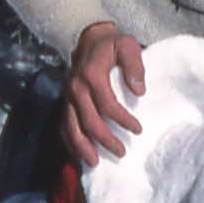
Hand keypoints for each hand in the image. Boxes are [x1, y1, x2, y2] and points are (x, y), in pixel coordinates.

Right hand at [61, 21, 144, 165]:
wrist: (87, 39)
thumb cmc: (111, 44)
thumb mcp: (127, 45)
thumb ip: (134, 65)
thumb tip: (139, 90)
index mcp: (92, 75)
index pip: (107, 104)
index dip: (122, 119)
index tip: (138, 129)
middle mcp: (76, 88)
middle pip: (88, 121)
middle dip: (105, 139)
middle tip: (121, 152)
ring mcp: (68, 97)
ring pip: (71, 127)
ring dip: (82, 147)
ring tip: (95, 163)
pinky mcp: (66, 102)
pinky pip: (64, 126)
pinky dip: (70, 143)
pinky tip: (80, 156)